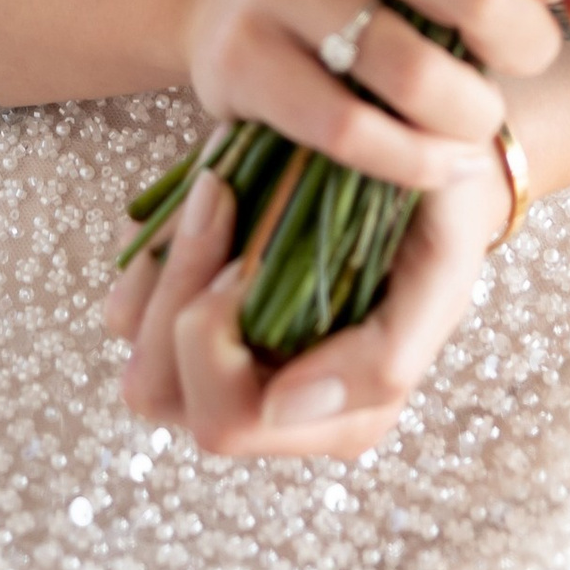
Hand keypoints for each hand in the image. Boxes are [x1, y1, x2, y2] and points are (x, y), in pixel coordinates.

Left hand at [105, 144, 514, 461]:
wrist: (423, 148)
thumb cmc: (439, 213)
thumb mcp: (443, 272)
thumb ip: (384, 358)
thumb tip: (281, 410)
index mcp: (337, 419)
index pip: (225, 420)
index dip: (219, 334)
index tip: (254, 249)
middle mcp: (273, 404)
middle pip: (159, 392)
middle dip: (179, 291)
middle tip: (225, 203)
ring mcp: (225, 364)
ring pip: (134, 356)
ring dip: (166, 266)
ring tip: (218, 196)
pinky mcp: (191, 314)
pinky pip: (126, 307)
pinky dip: (151, 253)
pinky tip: (204, 202)